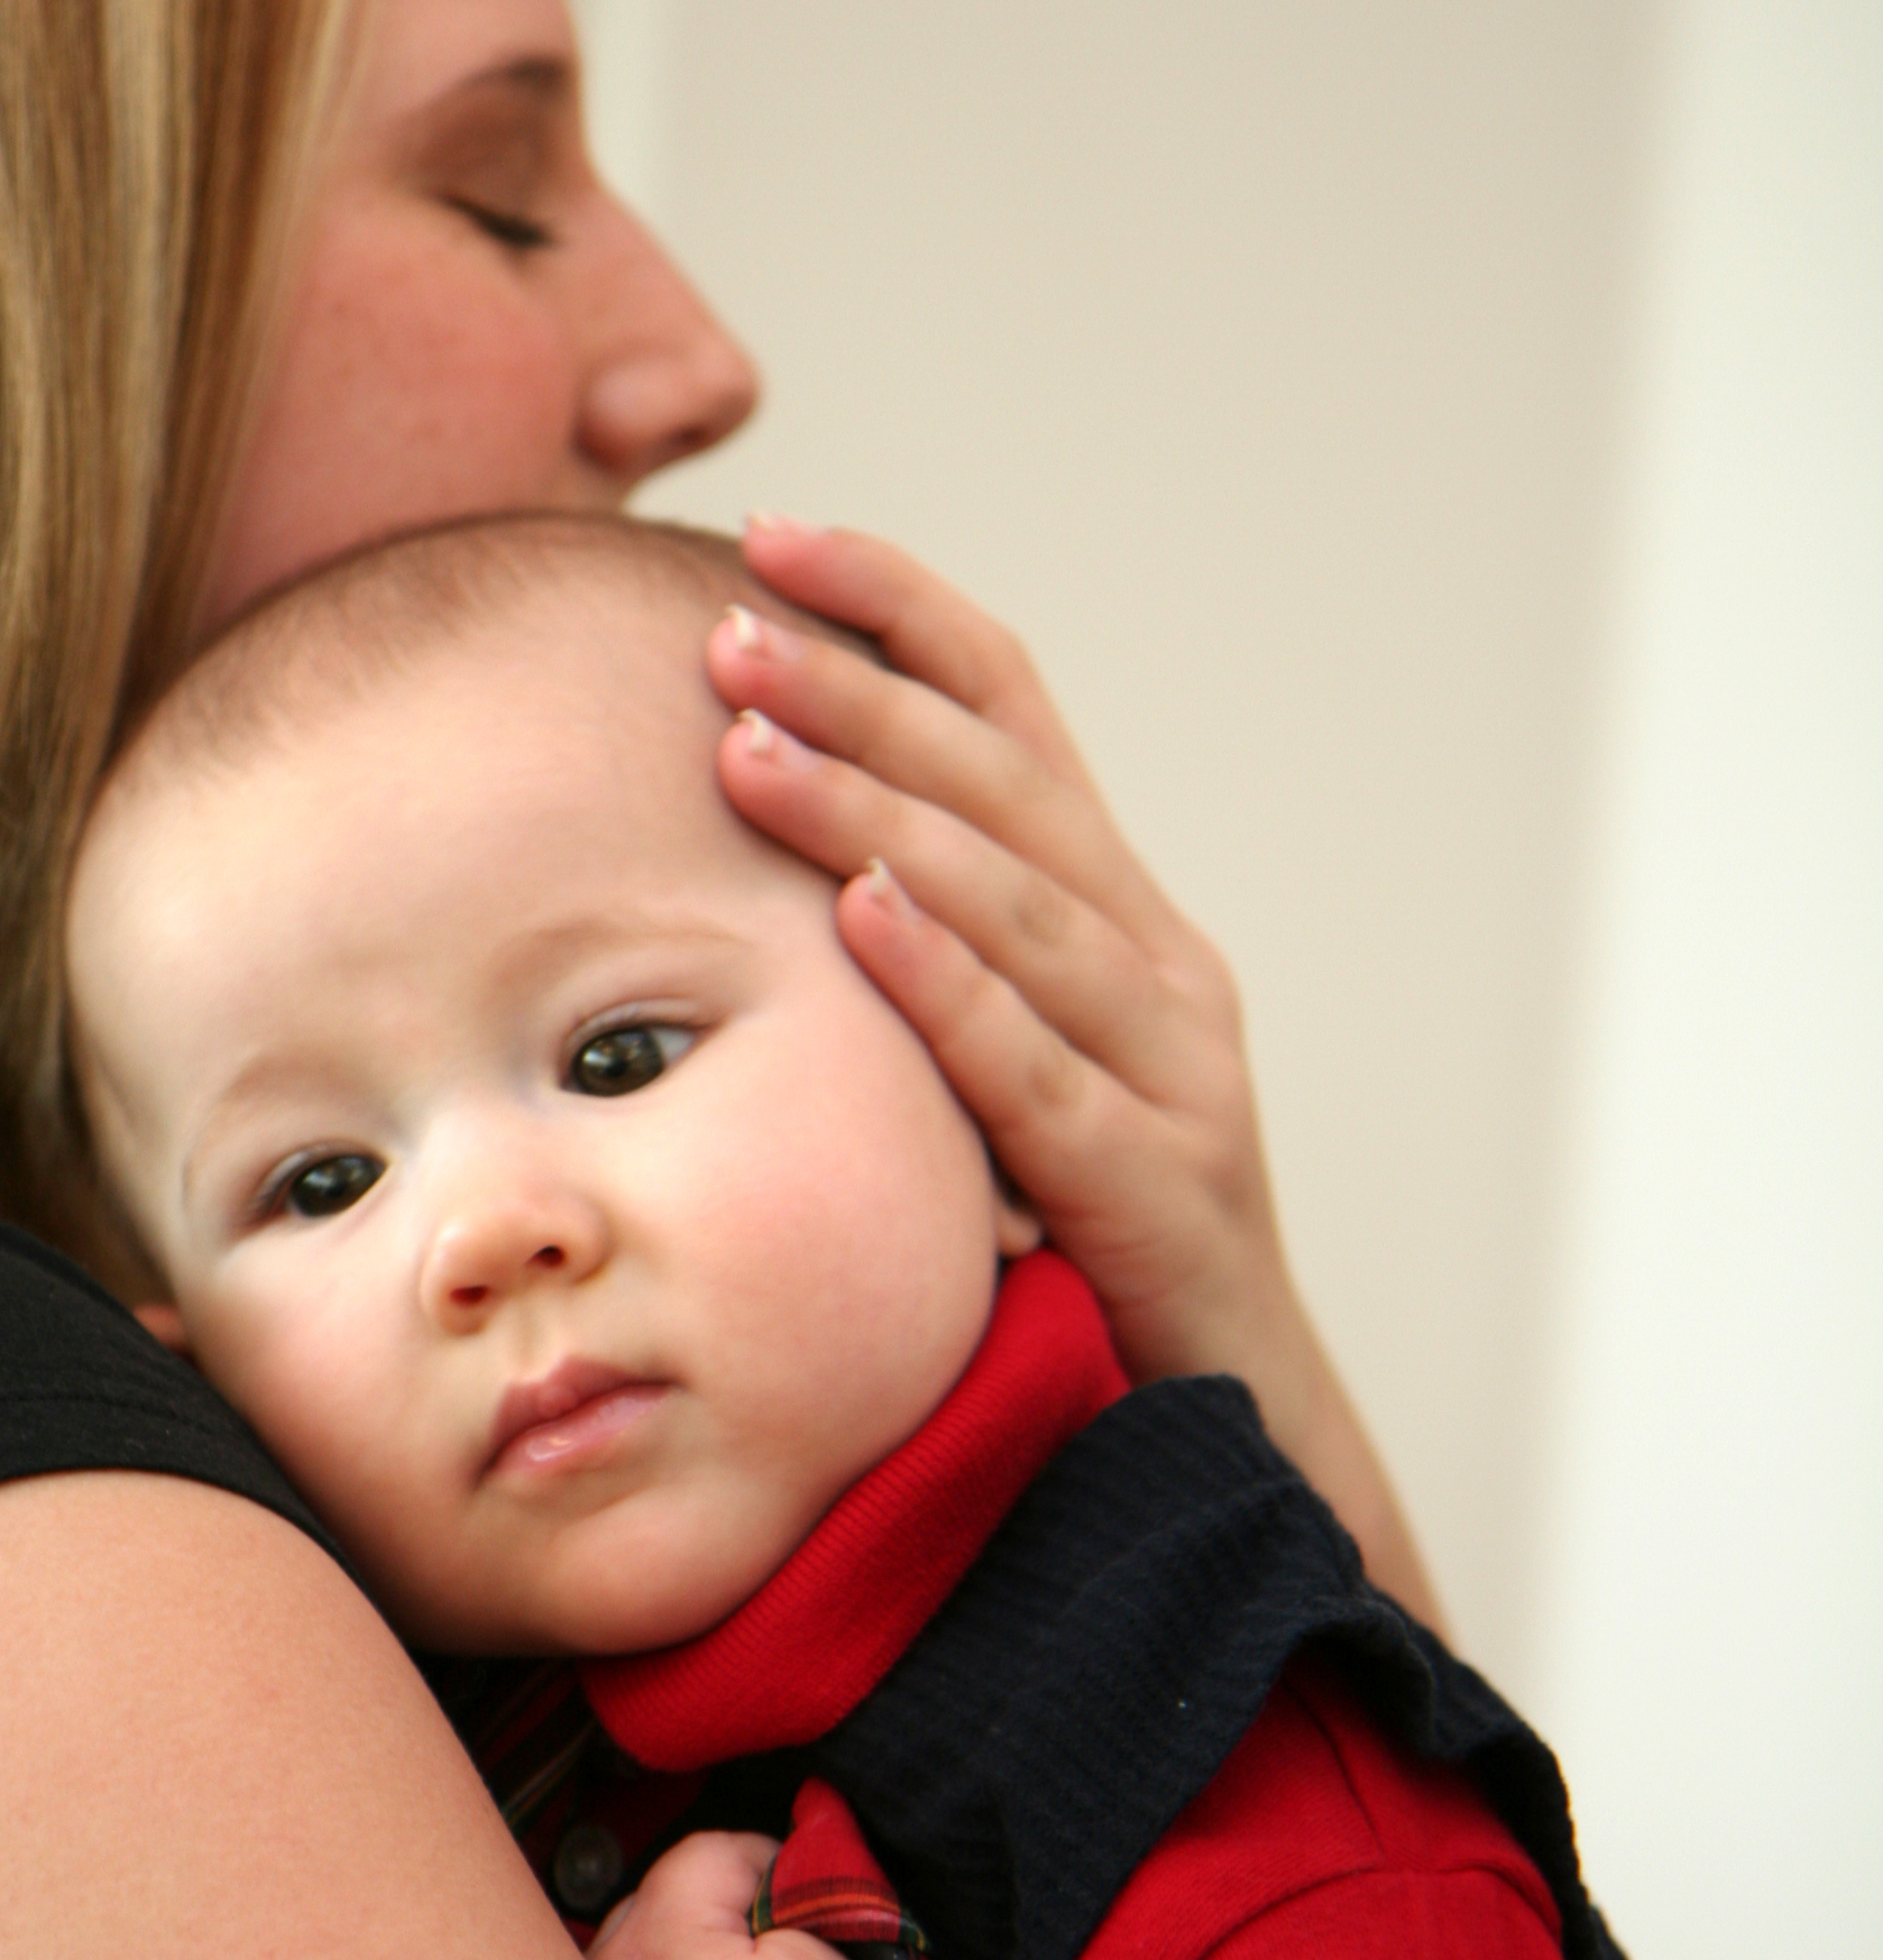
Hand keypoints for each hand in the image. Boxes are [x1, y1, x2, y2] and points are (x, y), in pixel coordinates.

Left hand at [711, 519, 1441, 1629]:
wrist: (1232, 1425)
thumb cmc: (1089, 1238)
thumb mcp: (1017, 1064)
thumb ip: (937, 960)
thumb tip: (768, 851)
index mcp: (1117, 914)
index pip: (1014, 713)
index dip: (903, 611)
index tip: (777, 535)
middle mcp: (1158, 962)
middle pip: (1005, 787)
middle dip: (861, 694)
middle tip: (725, 625)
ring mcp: (1174, 1069)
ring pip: (1020, 906)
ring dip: (879, 813)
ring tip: (749, 742)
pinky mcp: (1156, 1185)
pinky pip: (1036, 1071)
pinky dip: (950, 985)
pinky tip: (860, 913)